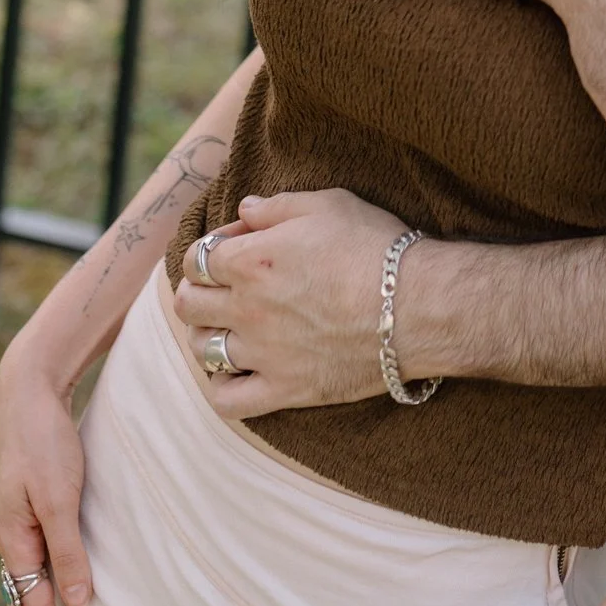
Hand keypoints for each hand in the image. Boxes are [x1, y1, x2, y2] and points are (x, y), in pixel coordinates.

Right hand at [0, 345, 91, 605]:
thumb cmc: (47, 441)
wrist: (29, 396)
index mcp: (17, 542)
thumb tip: (78, 601)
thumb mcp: (62, 494)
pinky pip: (29, 571)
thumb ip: (70, 548)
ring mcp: (18, 530)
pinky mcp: (29, 516)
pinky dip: (34, 600)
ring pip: (21, 595)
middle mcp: (13, 542)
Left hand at [173, 189, 408, 415]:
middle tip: (227, 288)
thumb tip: (244, 209)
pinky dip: (222, 388)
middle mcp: (247, 308)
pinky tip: (237, 372)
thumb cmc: (376, 247)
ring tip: (231, 327)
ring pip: (202, 350)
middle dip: (199, 291)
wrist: (417, 305)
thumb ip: (276, 206)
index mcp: (251, 259)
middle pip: (188, 305)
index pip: (196, 258)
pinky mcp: (285, 388)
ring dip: (208, 335)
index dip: (210, 249)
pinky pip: (227, 401)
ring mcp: (262, 352)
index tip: (237, 247)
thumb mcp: (329, 204)